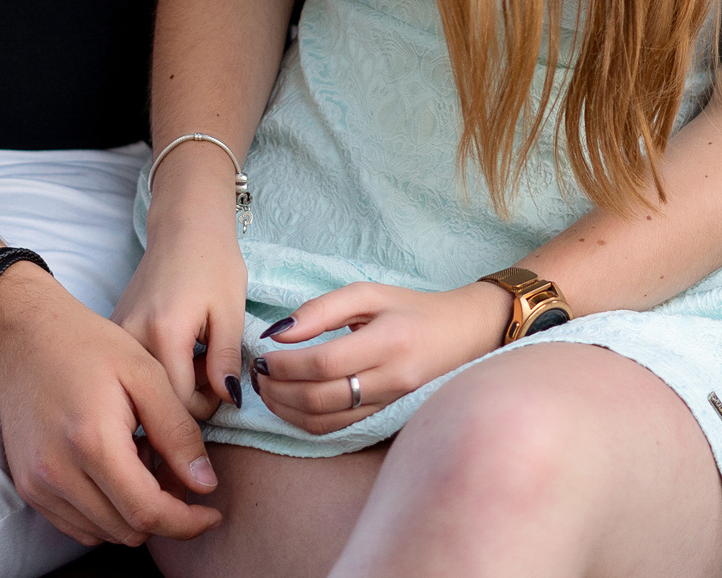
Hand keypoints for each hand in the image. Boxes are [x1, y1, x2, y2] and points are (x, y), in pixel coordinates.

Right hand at [0, 267, 224, 547]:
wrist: (23, 335)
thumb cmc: (87, 344)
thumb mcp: (146, 374)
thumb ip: (178, 432)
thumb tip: (205, 484)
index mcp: (92, 442)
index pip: (148, 512)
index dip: (187, 522)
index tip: (211, 513)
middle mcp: (58, 473)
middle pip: (127, 529)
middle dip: (165, 516)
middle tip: (178, 477)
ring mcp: (37, 484)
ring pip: (103, 533)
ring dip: (134, 514)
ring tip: (144, 467)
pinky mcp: (27, 487)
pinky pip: (76, 525)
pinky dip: (106, 513)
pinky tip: (116, 474)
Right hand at [114, 200, 249, 424]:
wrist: (184, 226)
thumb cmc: (213, 261)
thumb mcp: (230, 311)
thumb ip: (227, 360)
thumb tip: (229, 400)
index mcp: (163, 333)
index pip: (179, 404)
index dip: (207, 405)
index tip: (222, 383)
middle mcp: (132, 337)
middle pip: (158, 399)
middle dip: (190, 396)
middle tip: (212, 366)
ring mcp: (117, 334)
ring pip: (145, 386)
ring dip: (174, 382)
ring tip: (196, 354)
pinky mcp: (114, 330)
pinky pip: (135, 368)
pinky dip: (159, 369)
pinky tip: (178, 350)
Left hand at [250, 280, 512, 435]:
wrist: (463, 336)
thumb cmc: (412, 308)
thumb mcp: (370, 293)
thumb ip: (322, 309)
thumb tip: (279, 333)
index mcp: (388, 340)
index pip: (325, 362)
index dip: (286, 363)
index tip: (264, 354)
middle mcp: (391, 378)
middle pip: (320, 397)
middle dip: (278, 389)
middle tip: (258, 374)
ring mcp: (389, 404)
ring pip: (325, 421)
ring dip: (286, 409)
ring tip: (267, 390)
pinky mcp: (385, 418)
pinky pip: (337, 429)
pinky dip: (305, 421)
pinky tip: (289, 405)